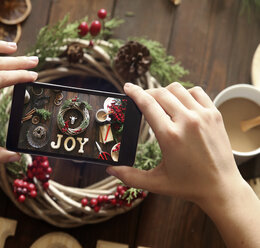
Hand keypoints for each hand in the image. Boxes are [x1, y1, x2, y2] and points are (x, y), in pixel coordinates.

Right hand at [107, 82, 243, 204]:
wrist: (221, 187)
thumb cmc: (187, 186)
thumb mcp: (155, 183)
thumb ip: (130, 176)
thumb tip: (110, 169)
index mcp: (170, 136)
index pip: (147, 104)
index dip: (135, 93)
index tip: (127, 87)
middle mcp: (187, 121)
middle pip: (160, 93)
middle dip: (147, 93)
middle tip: (141, 99)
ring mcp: (203, 116)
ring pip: (178, 89)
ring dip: (165, 92)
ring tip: (160, 101)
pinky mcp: (215, 114)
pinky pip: (197, 92)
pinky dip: (185, 93)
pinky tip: (180, 103)